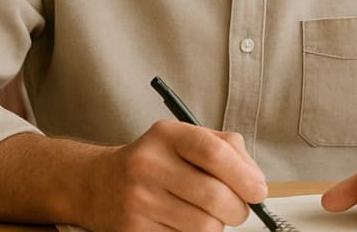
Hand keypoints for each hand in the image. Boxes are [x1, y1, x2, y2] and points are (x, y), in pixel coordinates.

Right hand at [86, 119, 267, 230]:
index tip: (258, 191)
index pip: (214, 153)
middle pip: (215, 196)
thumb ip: (226, 149)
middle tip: (237, 209)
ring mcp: (139, 200)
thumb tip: (256, 182)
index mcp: (166, 135)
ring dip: (216, 225)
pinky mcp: (134, 230)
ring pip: (204, 226)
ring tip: (206, 214)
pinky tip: (182, 221)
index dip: (245, 176)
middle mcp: (148, 165)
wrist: (98, 184)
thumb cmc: (155, 161)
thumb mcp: (184, 140)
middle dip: (238, 209)